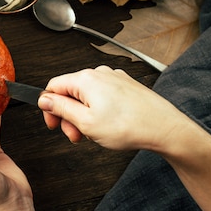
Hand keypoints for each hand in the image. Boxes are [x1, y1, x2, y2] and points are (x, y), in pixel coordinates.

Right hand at [38, 65, 183, 150]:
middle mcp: (100, 74)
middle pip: (70, 93)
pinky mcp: (126, 87)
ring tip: (93, 134)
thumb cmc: (130, 126)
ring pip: (86, 96)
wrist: (165, 129)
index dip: (49, 108)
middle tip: (75, 135)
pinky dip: (99, 111)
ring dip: (83, 116)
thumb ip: (60, 109)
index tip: (53, 124)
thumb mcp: (85, 122)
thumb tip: (44, 100)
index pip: (53, 87)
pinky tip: (107, 126)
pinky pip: (102, 97)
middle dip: (69, 116)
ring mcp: (114, 79)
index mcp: (86, 79)